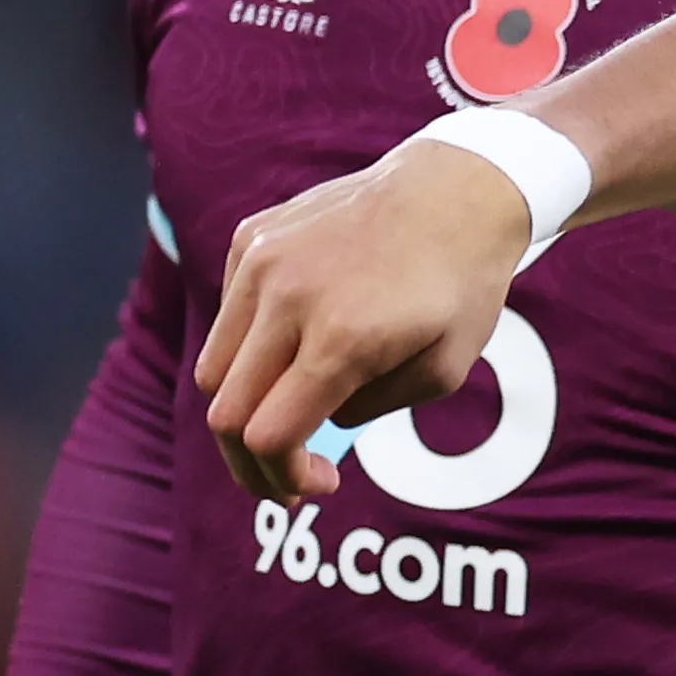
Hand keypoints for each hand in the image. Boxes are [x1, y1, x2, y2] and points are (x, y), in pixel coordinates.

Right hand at [195, 139, 531, 500]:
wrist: (456, 190)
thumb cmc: (462, 288)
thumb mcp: (442, 372)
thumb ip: (370, 412)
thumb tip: (311, 426)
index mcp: (342, 338)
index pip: (269, 436)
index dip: (284, 477)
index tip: (318, 485)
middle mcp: (288, 297)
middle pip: (225, 412)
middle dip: (250, 462)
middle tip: (286, 477)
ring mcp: (260, 261)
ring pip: (214, 367)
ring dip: (244, 405)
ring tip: (290, 411)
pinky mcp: (250, 238)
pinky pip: (228, 314)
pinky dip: (250, 346)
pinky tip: (298, 342)